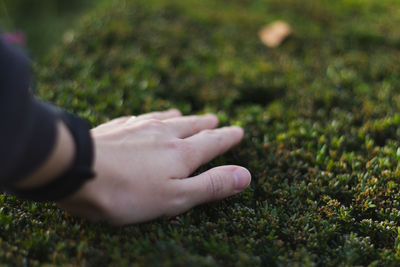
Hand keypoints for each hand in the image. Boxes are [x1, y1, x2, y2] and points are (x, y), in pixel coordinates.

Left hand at [57, 109, 250, 224]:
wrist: (77, 171)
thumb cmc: (127, 192)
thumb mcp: (176, 197)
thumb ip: (211, 185)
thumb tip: (245, 175)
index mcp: (181, 153)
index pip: (212, 142)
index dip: (227, 137)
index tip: (239, 131)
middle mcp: (163, 134)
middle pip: (191, 125)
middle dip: (205, 123)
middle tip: (215, 119)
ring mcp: (139, 127)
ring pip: (166, 118)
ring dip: (180, 117)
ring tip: (185, 114)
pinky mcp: (117, 127)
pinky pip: (140, 117)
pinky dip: (151, 116)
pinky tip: (146, 117)